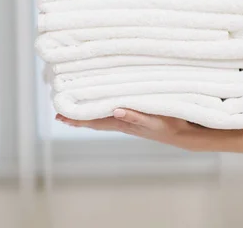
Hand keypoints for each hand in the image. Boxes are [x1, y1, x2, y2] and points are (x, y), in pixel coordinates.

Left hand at [55, 109, 206, 150]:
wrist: (182, 134)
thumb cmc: (168, 126)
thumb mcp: (152, 121)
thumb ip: (135, 116)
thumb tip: (115, 110)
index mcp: (123, 122)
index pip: (95, 120)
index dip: (78, 119)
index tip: (60, 117)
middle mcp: (122, 122)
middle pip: (95, 120)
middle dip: (78, 117)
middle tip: (59, 114)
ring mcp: (129, 121)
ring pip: (103, 117)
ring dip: (88, 113)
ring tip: (75, 110)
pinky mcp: (136, 117)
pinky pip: (114, 113)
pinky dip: (103, 110)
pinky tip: (103, 108)